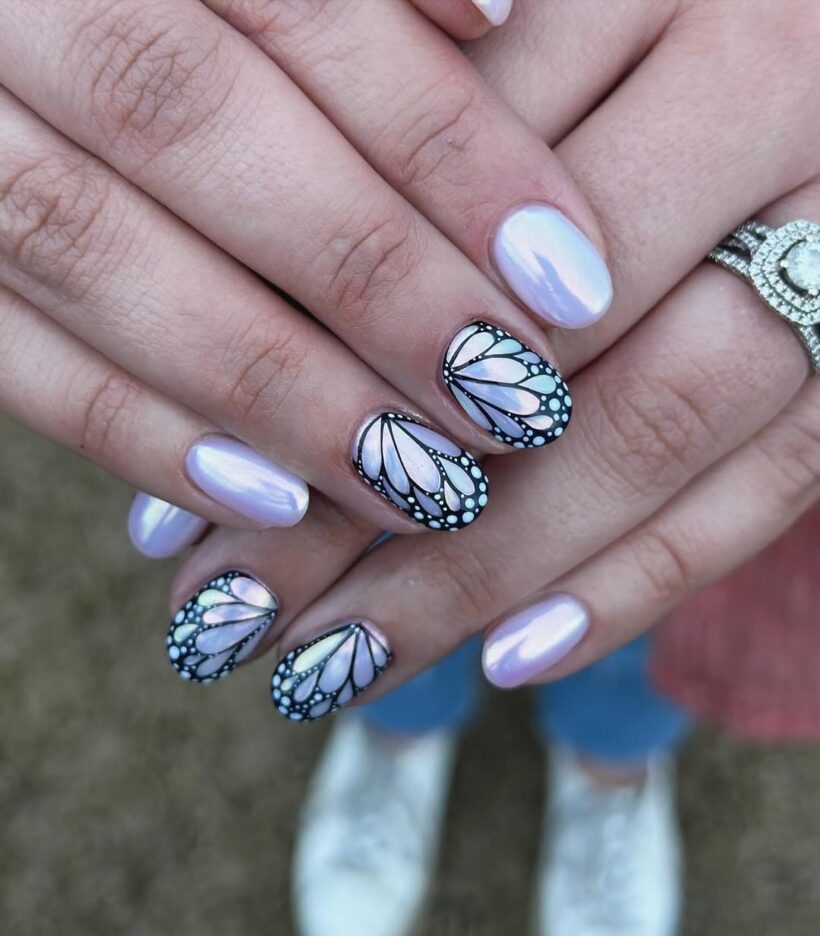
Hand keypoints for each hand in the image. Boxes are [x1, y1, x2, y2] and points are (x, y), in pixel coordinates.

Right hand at [0, 0, 608, 543]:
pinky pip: (11, 351)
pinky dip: (137, 433)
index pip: (301, 3)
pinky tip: (268, 500)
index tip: (565, 274)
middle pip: (195, 126)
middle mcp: (12, 0)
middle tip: (509, 404)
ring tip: (419, 481)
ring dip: (273, 386)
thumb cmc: (194, 20)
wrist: (31, 40)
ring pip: (96, 248)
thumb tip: (502, 20)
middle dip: (371, 283)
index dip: (442, 145)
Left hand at [163, 0, 819, 709]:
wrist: (810, 65)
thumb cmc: (639, 50)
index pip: (441, 206)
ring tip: (334, 666)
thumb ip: (409, 158)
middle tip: (234, 617)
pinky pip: (771, 480)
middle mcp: (764, 87)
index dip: (294, 357)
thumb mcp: (522, 50)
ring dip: (477, 571)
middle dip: (366, 504)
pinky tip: (510, 658)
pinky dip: (638, 580)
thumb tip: (237, 375)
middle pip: (536, 336)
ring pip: (649, 424)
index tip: (176, 493)